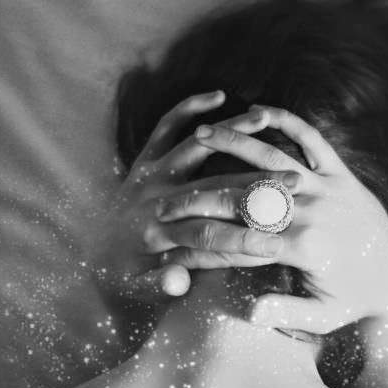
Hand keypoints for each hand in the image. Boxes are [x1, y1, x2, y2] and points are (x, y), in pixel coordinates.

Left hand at [94, 92, 299, 301]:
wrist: (90, 253)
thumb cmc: (123, 277)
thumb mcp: (136, 291)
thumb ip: (159, 286)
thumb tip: (178, 282)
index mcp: (158, 237)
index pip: (209, 238)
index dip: (244, 241)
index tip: (278, 244)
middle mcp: (156, 200)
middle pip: (214, 188)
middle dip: (257, 184)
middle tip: (297, 182)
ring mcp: (151, 175)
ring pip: (196, 147)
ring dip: (231, 132)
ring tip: (265, 121)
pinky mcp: (146, 158)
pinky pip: (166, 126)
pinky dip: (190, 108)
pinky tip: (220, 97)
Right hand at [157, 105, 387, 333]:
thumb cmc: (351, 300)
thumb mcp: (322, 317)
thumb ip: (287, 314)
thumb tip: (251, 312)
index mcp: (305, 250)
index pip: (238, 242)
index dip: (199, 243)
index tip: (167, 242)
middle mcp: (314, 214)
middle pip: (244, 197)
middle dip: (200, 195)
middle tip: (163, 196)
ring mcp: (327, 188)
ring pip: (272, 159)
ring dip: (234, 143)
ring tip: (200, 133)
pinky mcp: (340, 173)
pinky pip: (312, 140)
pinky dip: (286, 122)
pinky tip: (257, 110)